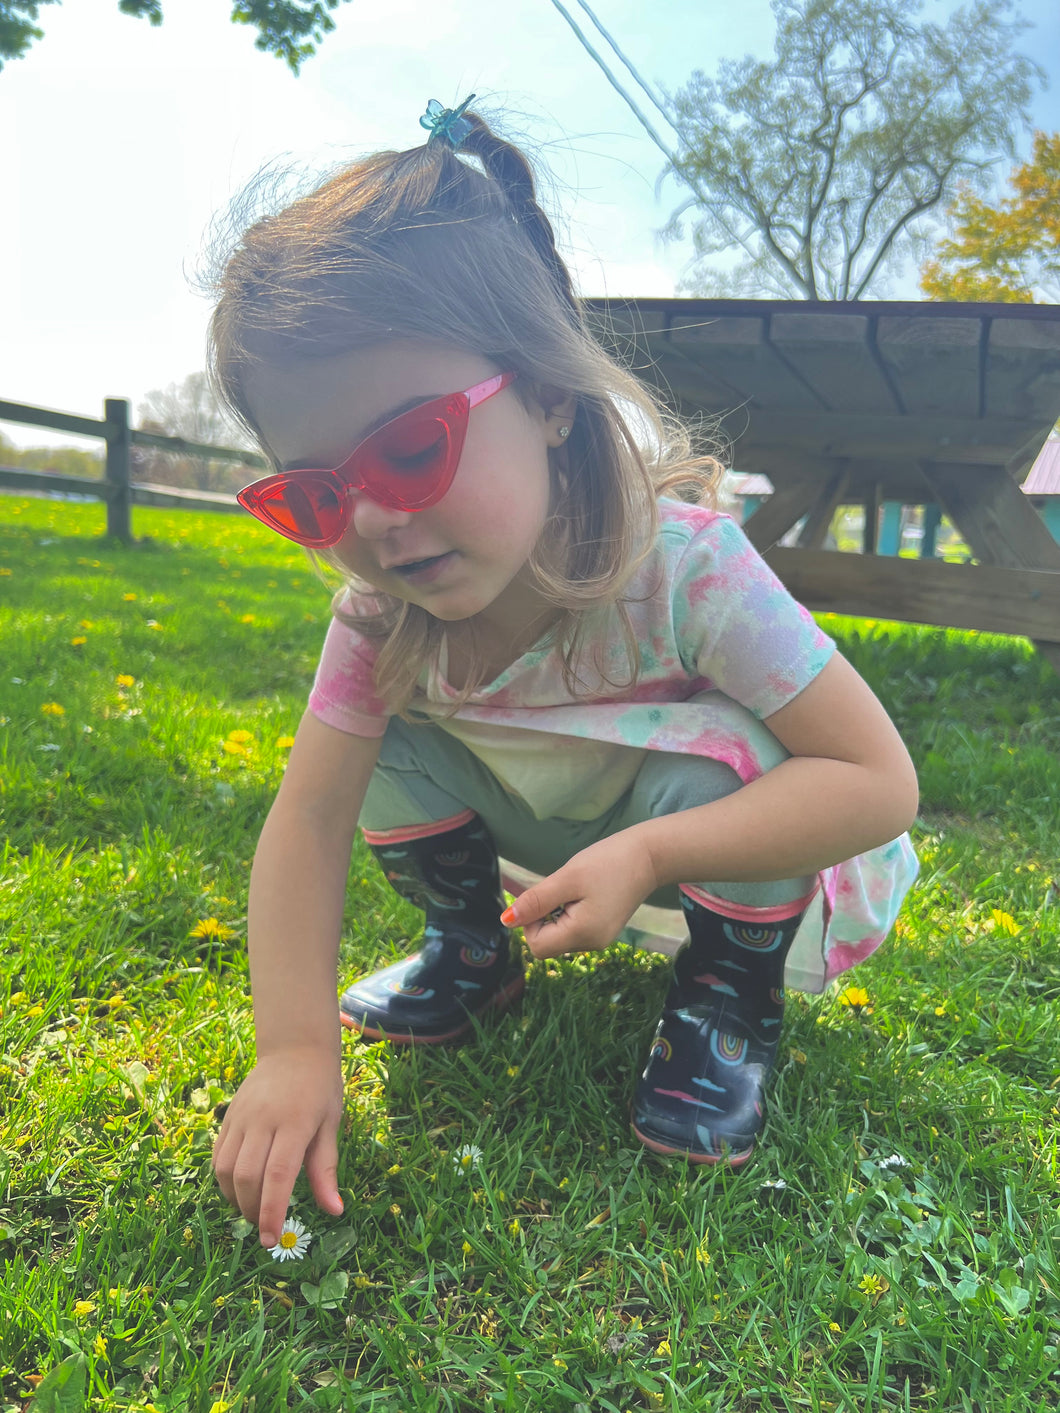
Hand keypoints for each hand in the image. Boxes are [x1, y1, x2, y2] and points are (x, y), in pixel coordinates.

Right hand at [211, 1048, 344, 1248]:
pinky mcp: (228, 1117)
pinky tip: (239, 1190)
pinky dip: (224, 1181)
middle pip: (247, 1176)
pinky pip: (218, 1156)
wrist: (295, 1049)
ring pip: (226, 1169)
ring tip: (253, 1211)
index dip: (272, 1210)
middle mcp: (264, 1120)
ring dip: (236, 1200)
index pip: (278, 1175)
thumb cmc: (320, 1089)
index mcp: (295, 1123)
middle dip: (253, 1211)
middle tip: (266, 1228)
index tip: (272, 1239)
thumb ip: (326, 1170)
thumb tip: (334, 1211)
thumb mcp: (330, 1125)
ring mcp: (242, 1117)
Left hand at [499, 829, 658, 960]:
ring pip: (559, 936)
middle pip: (547, 943)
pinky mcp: (603, 929)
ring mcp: (600, 939)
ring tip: (575, 890)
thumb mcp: (567, 878)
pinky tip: (583, 893)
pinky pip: (573, 929)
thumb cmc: (608, 862)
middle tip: (561, 889)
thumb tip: (506, 921)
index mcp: (583, 935)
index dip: (530, 922)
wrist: (649, 856)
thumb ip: (536, 901)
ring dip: (556, 914)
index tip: (544, 896)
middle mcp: (592, 944)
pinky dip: (569, 913)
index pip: (537, 946)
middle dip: (544, 917)